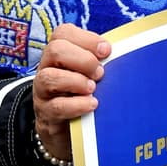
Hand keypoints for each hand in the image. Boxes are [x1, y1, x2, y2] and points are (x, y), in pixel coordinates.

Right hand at [32, 23, 110, 162]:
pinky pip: (56, 106)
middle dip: (83, 59)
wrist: (68, 132)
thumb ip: (100, 62)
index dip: (86, 39)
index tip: (107, 51)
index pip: (63, 33)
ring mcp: (42, 92)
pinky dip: (76, 104)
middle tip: (100, 73)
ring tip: (93, 89)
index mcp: (59, 54)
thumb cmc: (83, 96)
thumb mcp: (91, 75)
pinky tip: (92, 105)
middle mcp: (47, 68)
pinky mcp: (45, 114)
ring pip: (49, 77)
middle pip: (55, 50)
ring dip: (77, 81)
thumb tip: (124, 53)